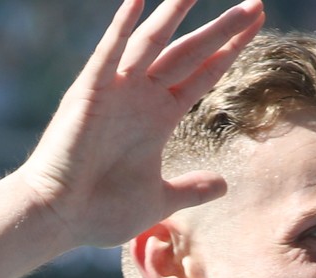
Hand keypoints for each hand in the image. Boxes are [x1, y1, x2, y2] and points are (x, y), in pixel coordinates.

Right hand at [17, 0, 263, 247]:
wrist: (59, 218)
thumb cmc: (101, 211)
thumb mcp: (160, 199)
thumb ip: (191, 189)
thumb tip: (223, 185)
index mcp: (159, 117)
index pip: (204, 73)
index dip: (230, 49)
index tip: (256, 25)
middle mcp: (141, 97)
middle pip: (190, 53)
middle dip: (223, 29)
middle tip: (255, 3)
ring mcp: (116, 91)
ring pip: (153, 43)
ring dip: (175, 14)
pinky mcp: (90, 93)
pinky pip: (108, 53)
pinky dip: (121, 26)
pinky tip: (138, 0)